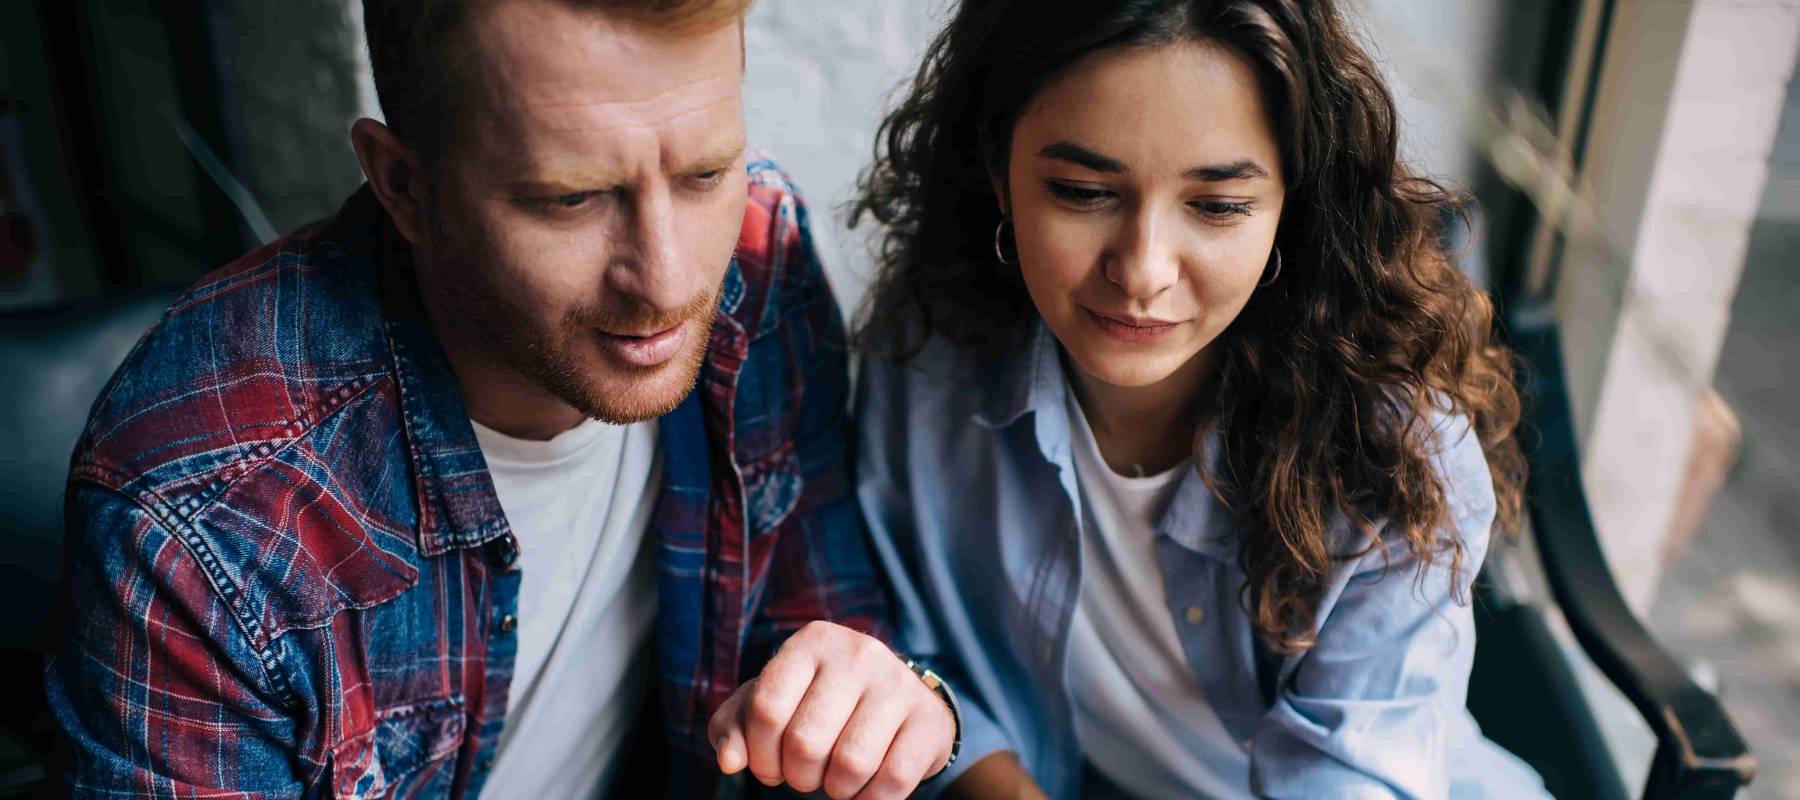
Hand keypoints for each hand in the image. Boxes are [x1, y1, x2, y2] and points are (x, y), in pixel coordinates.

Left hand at [709, 621, 954, 799]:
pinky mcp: (928, 720)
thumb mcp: (771, 703)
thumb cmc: (818, 704)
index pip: (767, 708)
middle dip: (797, 776)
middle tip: (805, 775)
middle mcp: (857, 653)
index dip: (760, 754)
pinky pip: (892, 781)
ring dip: (835, 790)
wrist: (899, 705)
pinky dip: (870, 799)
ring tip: (835, 779)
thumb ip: (736, 727)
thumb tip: (730, 761)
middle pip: (805, 742)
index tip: (769, 767)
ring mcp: (898, 684)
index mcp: (811, 641)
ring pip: (850, 765)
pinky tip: (865, 787)